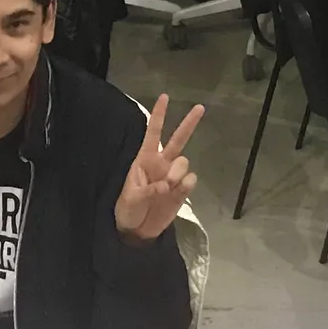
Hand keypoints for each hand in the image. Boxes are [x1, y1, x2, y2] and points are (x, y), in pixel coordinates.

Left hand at [116, 95, 202, 241]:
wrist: (137, 231)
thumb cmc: (128, 210)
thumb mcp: (131, 199)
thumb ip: (148, 191)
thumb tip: (166, 185)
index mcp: (144, 159)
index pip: (153, 133)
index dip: (158, 115)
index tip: (165, 97)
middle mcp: (161, 163)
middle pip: (178, 139)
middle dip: (189, 123)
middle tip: (200, 107)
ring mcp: (173, 176)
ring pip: (184, 162)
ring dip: (177, 173)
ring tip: (168, 187)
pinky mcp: (181, 191)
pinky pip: (190, 181)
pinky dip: (185, 186)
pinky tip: (177, 193)